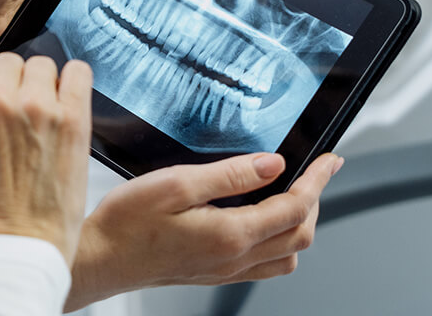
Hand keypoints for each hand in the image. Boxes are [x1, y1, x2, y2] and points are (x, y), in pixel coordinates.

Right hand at [0, 52, 92, 264]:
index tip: (2, 106)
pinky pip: (78, 71)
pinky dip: (76, 78)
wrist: (20, 247)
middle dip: (17, 83)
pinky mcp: (70, 117)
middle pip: (10, 63)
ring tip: (49, 109)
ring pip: (42, 64)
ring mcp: (33, 106)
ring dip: (46, 83)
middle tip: (26, 109)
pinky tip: (73, 94)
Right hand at [66, 152, 342, 309]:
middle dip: (314, 199)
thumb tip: (273, 164)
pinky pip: (264, 265)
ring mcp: (224, 270)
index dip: (318, 181)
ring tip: (293, 193)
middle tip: (315, 171)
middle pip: (300, 234)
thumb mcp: (177, 184)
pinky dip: (278, 241)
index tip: (331, 160)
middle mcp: (234, 258)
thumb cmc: (128, 222)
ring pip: (287, 254)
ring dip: (299, 223)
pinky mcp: (212, 272)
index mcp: (231, 234)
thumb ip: (230, 175)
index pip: (295, 208)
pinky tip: (263, 221)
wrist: (100, 258)